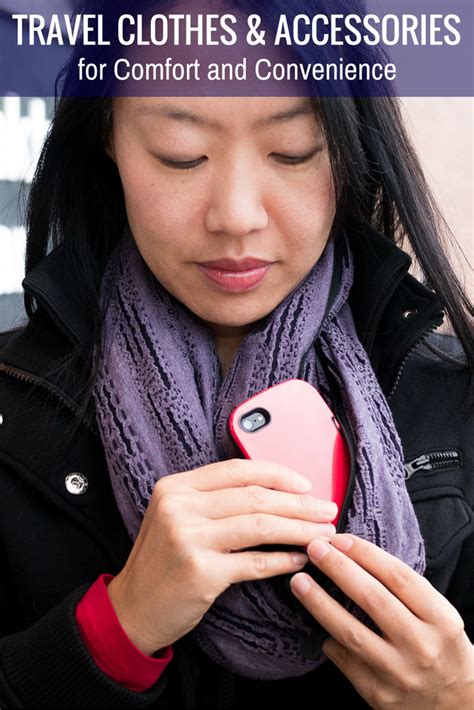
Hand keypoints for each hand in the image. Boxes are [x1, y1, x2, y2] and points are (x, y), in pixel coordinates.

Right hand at [107, 458, 337, 655]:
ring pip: (260, 526)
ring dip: (299, 530)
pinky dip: (283, 560)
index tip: (306, 485)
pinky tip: (301, 560)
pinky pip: (255, 563)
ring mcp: (189, 539)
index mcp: (175, 487)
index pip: (237, 470)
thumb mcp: (175, 517)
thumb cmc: (162, 562)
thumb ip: (212, 499)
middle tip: (328, 510)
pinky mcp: (201, 573)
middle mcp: (180, 508)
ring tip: (323, 535)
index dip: (277, 474)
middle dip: (299, 504)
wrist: (131, 610)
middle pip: (255, 497)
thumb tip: (275, 491)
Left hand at [290, 534, 473, 708]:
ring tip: (299, 582)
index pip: (398, 577)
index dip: (365, 554)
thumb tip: (354, 554)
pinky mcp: (379, 694)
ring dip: (319, 603)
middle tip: (314, 550)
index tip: (339, 539)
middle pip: (373, 599)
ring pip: (351, 632)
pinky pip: (344, 660)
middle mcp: (422, 646)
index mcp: (440, 619)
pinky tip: (314, 622)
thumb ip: (404, 589)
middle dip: (338, 569)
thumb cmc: (440, 645)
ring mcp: (399, 673)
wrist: (456, 702)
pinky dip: (328, 638)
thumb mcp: (437, 613)